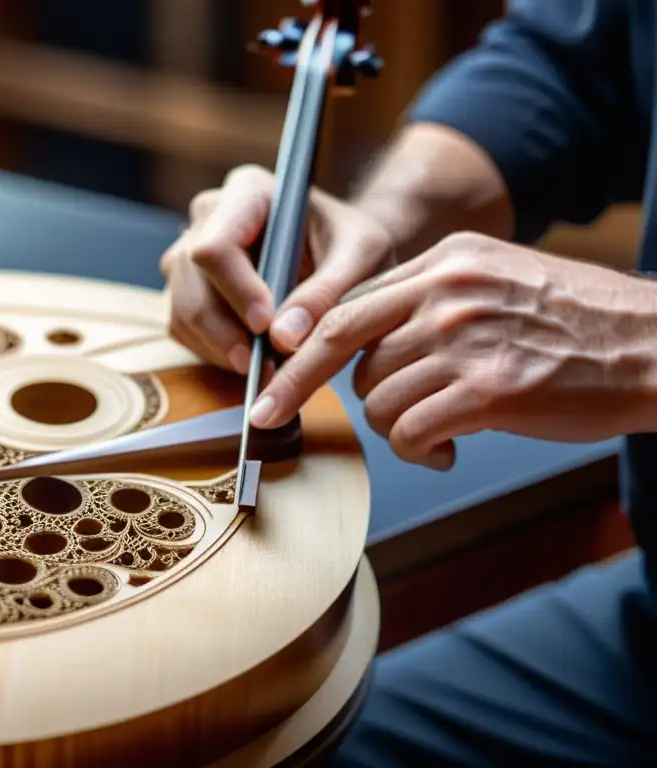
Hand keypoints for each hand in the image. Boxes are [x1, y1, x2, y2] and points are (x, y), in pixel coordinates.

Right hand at [160, 164, 395, 372]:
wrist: (341, 255)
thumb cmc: (352, 245)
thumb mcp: (363, 257)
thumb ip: (328, 291)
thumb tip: (282, 338)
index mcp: (246, 192)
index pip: (216, 246)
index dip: (236, 291)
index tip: (267, 326)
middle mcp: (207, 217)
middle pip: (190, 281)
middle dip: (226, 331)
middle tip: (266, 366)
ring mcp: (187, 253)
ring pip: (182, 310)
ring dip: (220, 348)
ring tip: (266, 368)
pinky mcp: (184, 289)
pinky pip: (182, 329)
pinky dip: (214, 354)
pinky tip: (252, 360)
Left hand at [250, 232, 656, 468]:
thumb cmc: (577, 324)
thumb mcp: (496, 280)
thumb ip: (428, 301)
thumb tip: (366, 348)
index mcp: (446, 261)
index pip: (347, 304)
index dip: (301, 347)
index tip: (270, 377)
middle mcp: (448, 291)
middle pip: (344, 347)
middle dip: (303, 388)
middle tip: (276, 416)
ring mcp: (467, 338)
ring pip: (377, 397)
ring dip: (393, 424)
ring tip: (433, 430)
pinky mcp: (488, 389)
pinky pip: (409, 430)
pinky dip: (418, 449)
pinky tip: (446, 450)